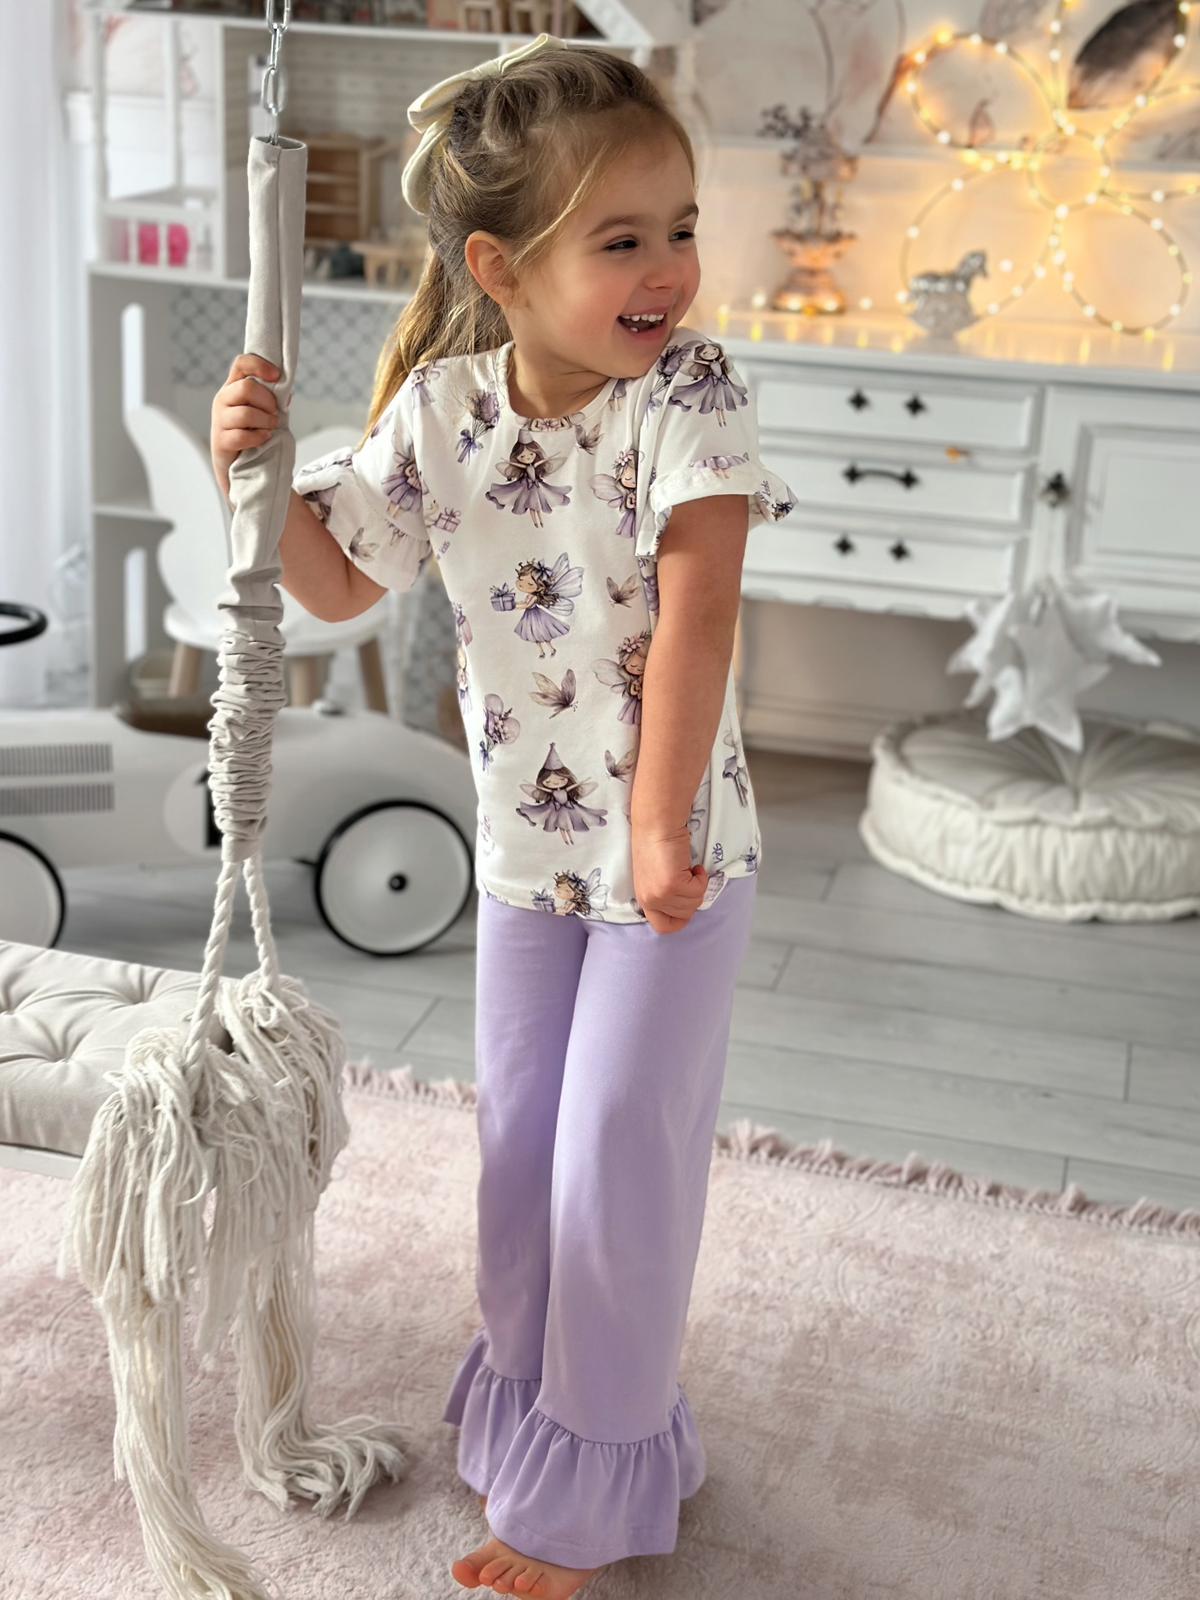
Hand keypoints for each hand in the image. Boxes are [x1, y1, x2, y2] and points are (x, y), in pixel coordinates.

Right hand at [210, 352, 282, 497]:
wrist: (239, 466)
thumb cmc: (254, 434)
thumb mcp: (265, 413)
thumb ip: (274, 400)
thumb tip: (287, 393)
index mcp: (234, 387)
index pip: (241, 364)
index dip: (259, 365)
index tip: (277, 376)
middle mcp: (223, 399)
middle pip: (246, 388)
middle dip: (267, 402)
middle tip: (274, 414)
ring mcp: (219, 420)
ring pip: (246, 413)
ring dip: (266, 422)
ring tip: (270, 428)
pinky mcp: (221, 441)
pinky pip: (242, 435)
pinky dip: (258, 437)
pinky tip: (263, 439)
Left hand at [632, 822, 707, 934]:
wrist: (657, 825)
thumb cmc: (657, 844)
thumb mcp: (655, 877)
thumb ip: (664, 895)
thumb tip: (685, 904)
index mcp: (644, 899)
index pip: (663, 927)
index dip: (680, 919)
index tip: (687, 902)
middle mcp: (650, 900)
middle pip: (685, 915)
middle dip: (693, 896)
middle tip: (687, 876)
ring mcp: (661, 894)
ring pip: (694, 902)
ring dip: (697, 885)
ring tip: (687, 868)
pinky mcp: (673, 884)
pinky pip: (699, 889)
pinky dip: (701, 877)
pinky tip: (692, 864)